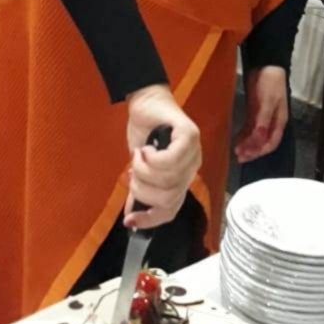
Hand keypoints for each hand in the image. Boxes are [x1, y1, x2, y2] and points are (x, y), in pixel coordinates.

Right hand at [124, 85, 201, 230]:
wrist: (145, 103)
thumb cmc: (145, 133)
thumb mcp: (139, 168)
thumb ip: (140, 190)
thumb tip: (131, 219)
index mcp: (181, 179)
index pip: (171, 210)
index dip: (150, 220)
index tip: (129, 221)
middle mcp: (191, 169)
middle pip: (168, 199)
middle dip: (142, 189)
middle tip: (133, 171)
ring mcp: (194, 153)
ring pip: (168, 180)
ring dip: (144, 170)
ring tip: (138, 155)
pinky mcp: (190, 136)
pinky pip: (171, 161)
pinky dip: (152, 158)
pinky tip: (146, 149)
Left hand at [234, 66, 287, 162]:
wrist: (265, 64)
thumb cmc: (269, 83)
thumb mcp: (267, 102)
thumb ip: (263, 121)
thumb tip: (258, 140)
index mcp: (279, 121)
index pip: (271, 142)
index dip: (259, 151)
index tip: (247, 155)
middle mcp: (272, 122)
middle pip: (263, 142)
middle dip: (252, 151)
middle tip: (239, 157)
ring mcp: (263, 117)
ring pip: (255, 136)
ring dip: (247, 144)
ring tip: (236, 151)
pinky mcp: (255, 111)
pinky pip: (250, 128)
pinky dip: (244, 135)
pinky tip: (237, 139)